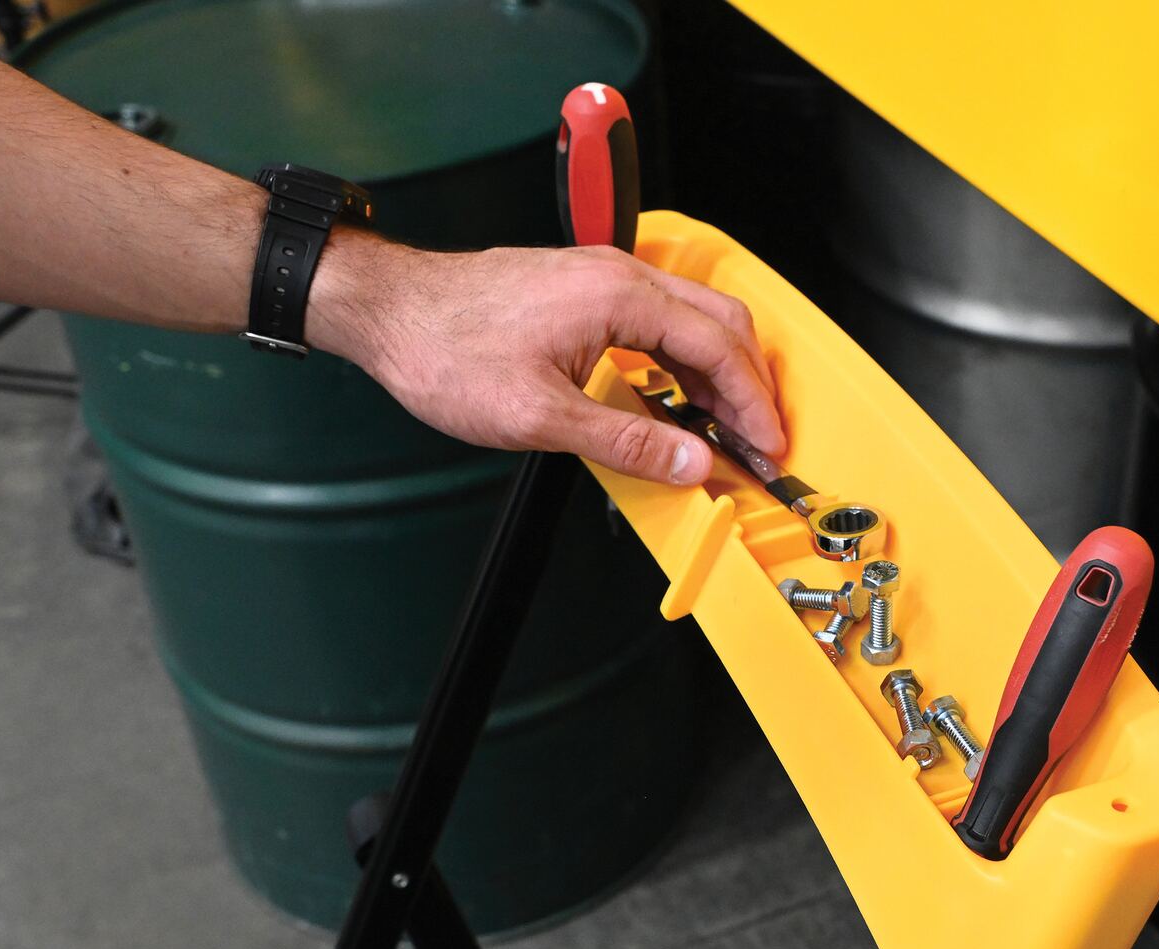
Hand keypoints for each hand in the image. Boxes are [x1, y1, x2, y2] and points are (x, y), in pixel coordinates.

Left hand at [310, 235, 784, 485]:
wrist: (388, 311)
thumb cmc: (445, 350)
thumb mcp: (541, 416)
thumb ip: (627, 440)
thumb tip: (692, 462)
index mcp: (619, 295)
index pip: (719, 349)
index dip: (754, 405)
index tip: (770, 447)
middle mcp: (617, 276)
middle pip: (720, 325)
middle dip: (751, 387)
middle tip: (762, 443)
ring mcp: (601, 280)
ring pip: (692, 322)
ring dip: (719, 377)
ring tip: (729, 431)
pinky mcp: (583, 293)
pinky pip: (658, 323)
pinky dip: (683, 366)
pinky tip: (679, 402)